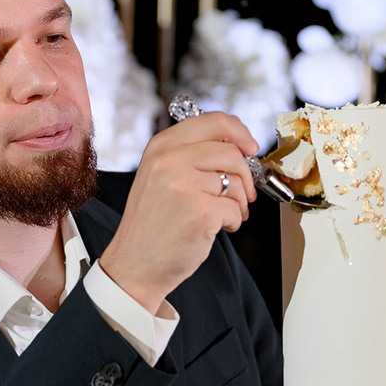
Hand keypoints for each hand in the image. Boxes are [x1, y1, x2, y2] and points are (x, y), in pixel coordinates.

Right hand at [99, 113, 257, 313]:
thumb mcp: (160, 175)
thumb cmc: (152, 224)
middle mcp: (170, 160)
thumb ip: (191, 154)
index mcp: (161, 146)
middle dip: (246, 176)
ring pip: (237, 183)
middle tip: (242, 194)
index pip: (214, 121)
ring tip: (222, 215)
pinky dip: (233, 221)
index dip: (240, 133)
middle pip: (232, 153)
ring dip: (239, 203)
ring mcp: (184, 185)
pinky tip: (216, 228)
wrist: (135, 264)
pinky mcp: (201, 212)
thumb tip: (238, 143)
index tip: (250, 148)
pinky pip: (236, 209)